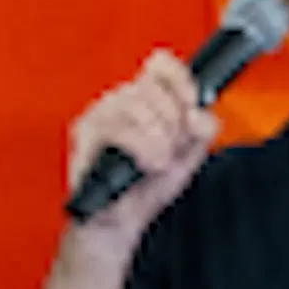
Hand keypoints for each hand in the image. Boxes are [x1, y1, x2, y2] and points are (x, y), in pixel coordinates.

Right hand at [63, 49, 220, 242]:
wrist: (120, 223)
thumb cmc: (147, 187)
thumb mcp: (189, 156)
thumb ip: (203, 129)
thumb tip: (198, 114)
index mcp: (143, 99)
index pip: (160, 64)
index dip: (181, 81)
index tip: (193, 104)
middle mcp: (119, 100)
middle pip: (154, 87)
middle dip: (173, 124)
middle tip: (170, 151)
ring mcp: (99, 113)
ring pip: (137, 104)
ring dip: (159, 140)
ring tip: (157, 163)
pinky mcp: (85, 133)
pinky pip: (120, 128)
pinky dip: (141, 148)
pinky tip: (145, 165)